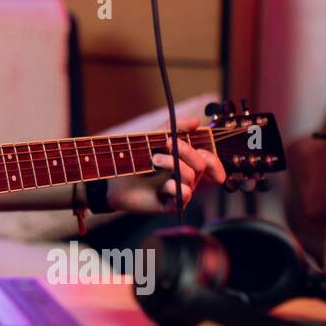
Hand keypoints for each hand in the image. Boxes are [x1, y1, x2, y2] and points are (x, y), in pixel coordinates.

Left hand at [105, 117, 225, 214]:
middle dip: (186, 151)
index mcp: (185, 162)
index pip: (209, 161)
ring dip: (173, 164)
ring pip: (191, 177)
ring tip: (154, 160)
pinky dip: (174, 187)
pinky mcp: (170, 204)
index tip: (199, 148)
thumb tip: (197, 121)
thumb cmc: (133, 158)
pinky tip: (161, 186)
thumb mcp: (153, 138)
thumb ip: (173, 127)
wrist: (113, 176)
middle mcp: (185, 178)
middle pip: (201, 165)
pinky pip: (183, 195)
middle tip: (166, 143)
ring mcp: (178, 191)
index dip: (213, 157)